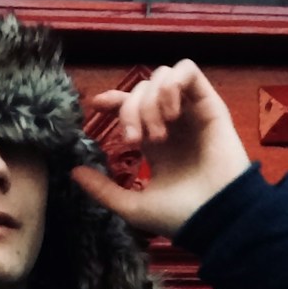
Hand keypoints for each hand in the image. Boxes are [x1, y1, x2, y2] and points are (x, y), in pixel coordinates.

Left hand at [70, 61, 252, 239]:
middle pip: (141, 90)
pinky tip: (171, 113)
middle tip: (134, 140)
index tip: (97, 105)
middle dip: (130, 110)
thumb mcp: (132, 206)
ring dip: (150, 100)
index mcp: (156, 142)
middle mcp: (174, 123)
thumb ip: (103, 189)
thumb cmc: (179, 216)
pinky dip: (172, 84)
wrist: (214, 218)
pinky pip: (188, 70)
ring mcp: (192, 112)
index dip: (114, 99)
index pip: (132, 105)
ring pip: (162, 77)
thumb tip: (73, 171)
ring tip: (158, 133)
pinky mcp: (210, 104)